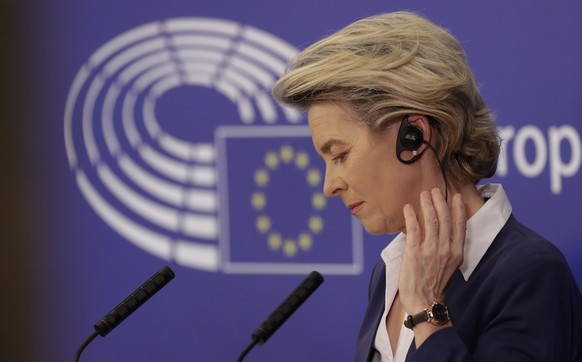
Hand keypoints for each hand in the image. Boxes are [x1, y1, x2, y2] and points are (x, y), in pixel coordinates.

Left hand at [398, 188, 465, 342]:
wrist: (424, 301)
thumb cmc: (435, 284)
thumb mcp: (450, 266)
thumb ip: (449, 248)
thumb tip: (442, 231)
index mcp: (457, 252)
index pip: (460, 225)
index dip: (458, 209)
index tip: (456, 196)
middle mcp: (446, 249)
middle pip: (445, 218)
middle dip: (440, 201)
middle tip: (435, 190)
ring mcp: (430, 250)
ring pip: (431, 220)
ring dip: (427, 204)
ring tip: (424, 194)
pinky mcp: (415, 252)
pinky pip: (413, 228)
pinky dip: (411, 216)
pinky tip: (408, 208)